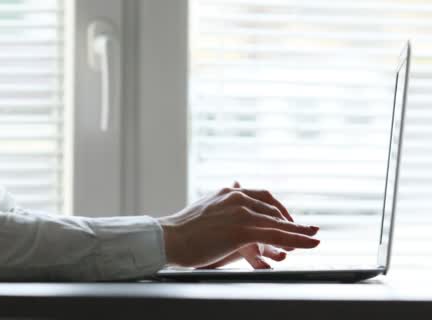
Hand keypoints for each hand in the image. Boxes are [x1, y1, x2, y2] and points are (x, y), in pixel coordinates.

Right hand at [157, 184, 318, 267]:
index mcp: (228, 193)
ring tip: (316, 238)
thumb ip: (221, 200)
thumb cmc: (181, 230)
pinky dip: (296, 239)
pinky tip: (308, 243)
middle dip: (291, 221)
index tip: (288, 218)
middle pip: (273, 208)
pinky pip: (276, 235)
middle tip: (305, 231)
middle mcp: (237, 197)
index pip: (262, 196)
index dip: (279, 208)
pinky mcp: (242, 229)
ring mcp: (240, 212)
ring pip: (278, 221)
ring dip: (300, 231)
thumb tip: (233, 184)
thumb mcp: (204, 208)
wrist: (167, 238)